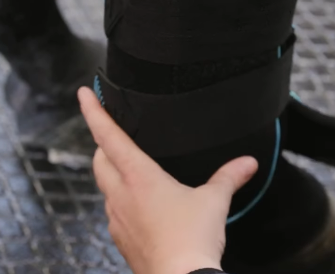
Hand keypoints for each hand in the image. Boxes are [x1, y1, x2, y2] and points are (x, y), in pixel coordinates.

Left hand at [78, 87, 257, 273]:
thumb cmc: (192, 240)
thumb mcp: (214, 201)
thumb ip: (229, 176)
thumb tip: (249, 163)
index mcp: (139, 177)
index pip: (108, 136)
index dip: (94, 111)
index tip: (86, 93)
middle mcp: (121, 195)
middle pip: (99, 159)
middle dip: (102, 141)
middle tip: (114, 131)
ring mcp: (117, 218)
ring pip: (104, 185)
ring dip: (111, 171)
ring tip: (129, 166)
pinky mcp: (121, 238)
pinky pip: (112, 210)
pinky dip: (120, 197)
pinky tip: (140, 203)